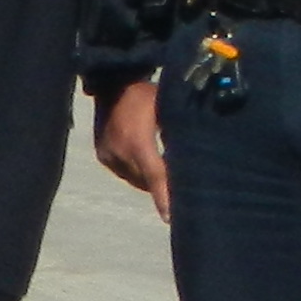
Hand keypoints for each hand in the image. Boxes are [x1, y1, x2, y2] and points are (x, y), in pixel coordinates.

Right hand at [94, 78, 169, 220]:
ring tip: (166, 171)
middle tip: (183, 188)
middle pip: (146, 180)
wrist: (111, 82)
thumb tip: (197, 162)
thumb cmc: (147, 93)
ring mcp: (108, 154)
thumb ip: (180, 136)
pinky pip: (125, 172)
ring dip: (150, 179)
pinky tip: (147, 159)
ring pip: (135, 179)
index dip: (165, 196)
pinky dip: (138, 171)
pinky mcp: (102, 155)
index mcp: (138, 140)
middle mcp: (119, 151)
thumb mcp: (168, 110)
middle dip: (163, 186)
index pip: (155, 175)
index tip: (172, 219)